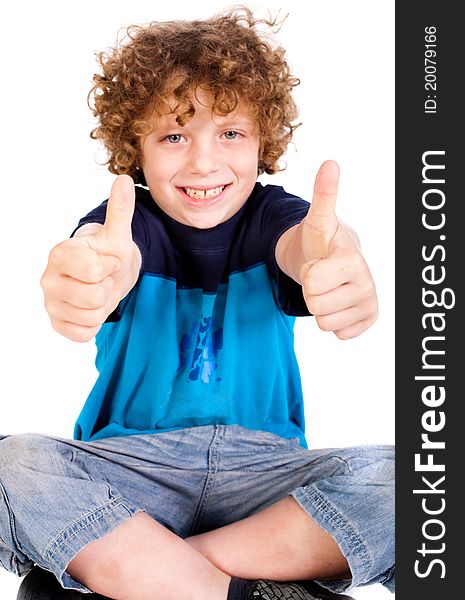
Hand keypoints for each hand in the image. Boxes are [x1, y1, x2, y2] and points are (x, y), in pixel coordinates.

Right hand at [41, 175, 140, 341]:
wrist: (104, 274)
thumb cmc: (108, 252)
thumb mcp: (119, 234)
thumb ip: (120, 210)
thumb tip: (124, 180)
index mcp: (61, 252)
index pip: (94, 270)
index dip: (111, 266)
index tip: (108, 260)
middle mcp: (48, 278)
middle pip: (95, 296)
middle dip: (109, 287)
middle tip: (105, 278)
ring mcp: (50, 302)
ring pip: (92, 316)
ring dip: (105, 305)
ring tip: (99, 290)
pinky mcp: (57, 324)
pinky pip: (85, 333)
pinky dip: (95, 323)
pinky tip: (92, 307)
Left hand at [300, 160, 377, 338]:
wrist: (331, 261)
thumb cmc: (320, 242)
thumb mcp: (317, 220)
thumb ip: (324, 195)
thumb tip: (330, 163)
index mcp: (353, 260)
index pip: (312, 283)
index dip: (307, 273)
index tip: (319, 262)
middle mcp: (367, 284)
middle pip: (316, 306)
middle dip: (312, 292)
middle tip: (321, 276)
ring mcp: (368, 304)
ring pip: (325, 323)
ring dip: (321, 306)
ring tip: (328, 287)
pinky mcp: (367, 321)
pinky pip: (338, 334)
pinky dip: (333, 320)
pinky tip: (337, 301)